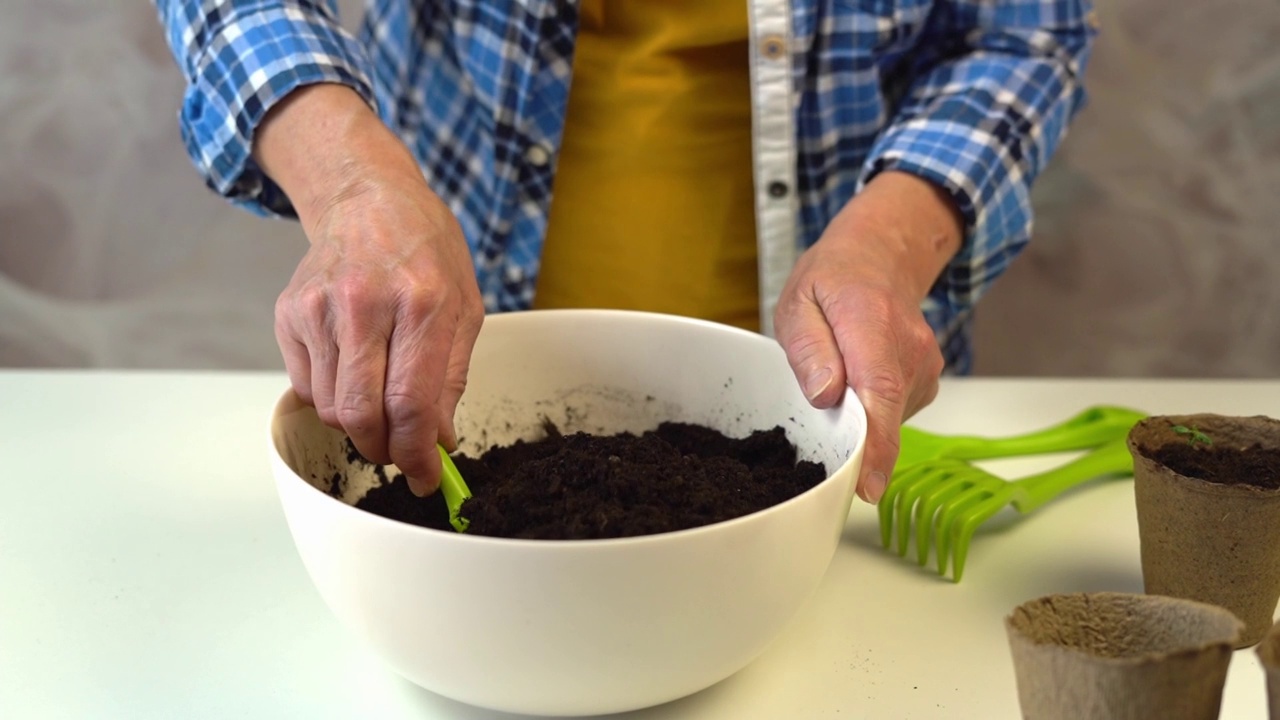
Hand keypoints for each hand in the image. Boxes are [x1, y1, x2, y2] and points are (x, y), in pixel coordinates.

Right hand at [255, 84, 483, 495]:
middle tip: (399, 451)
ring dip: (358, 425)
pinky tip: (353, 367)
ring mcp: (320, 308)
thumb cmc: (426, 252)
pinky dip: (332, 397)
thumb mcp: (464, 306)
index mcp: (422, 302)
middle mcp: (366, 304)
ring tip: (381, 401)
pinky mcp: (290, 313)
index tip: (424, 478)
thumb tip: (437, 443)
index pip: (413, 402)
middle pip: (363, 414)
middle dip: (383, 449)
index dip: (417, 453)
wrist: (368, 197)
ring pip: (332, 409)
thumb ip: (452, 378)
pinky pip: (308, 387)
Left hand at [774, 171, 961, 503]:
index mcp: (870, 322)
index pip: (878, 391)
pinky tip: (858, 377)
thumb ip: (809, 349)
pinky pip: (893, 412)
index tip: (866, 485)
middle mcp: (907, 348)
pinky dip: (871, 408)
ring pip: (886, 417)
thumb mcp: (798, 302)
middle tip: (821, 431)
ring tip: (838, 372)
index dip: (874, 444)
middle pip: (883, 415)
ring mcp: (924, 366)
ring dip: (856, 414)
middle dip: (851, 439)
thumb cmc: (834, 279)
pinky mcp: (927, 381)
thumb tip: (824, 395)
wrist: (882, 255)